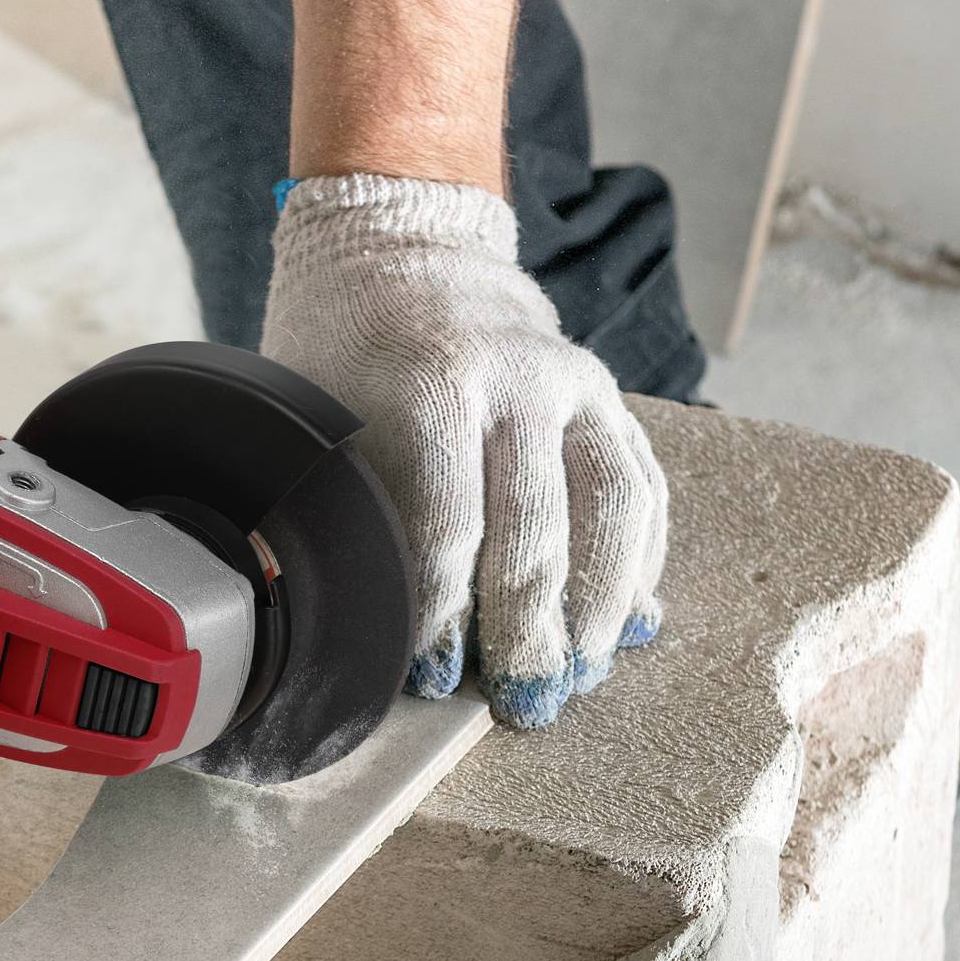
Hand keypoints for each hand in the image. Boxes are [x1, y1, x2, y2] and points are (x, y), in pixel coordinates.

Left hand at [260, 174, 668, 727]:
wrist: (403, 254)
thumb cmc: (340, 355)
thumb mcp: (314, 413)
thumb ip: (345, 505)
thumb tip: (358, 627)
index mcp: (429, 379)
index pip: (448, 523)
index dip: (444, 614)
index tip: (437, 681)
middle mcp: (518, 377)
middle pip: (538, 528)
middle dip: (531, 631)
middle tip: (527, 706)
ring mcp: (576, 384)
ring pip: (614, 508)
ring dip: (602, 606)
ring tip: (581, 675)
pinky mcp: (610, 398)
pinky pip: (645, 488)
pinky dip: (641, 563)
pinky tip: (626, 625)